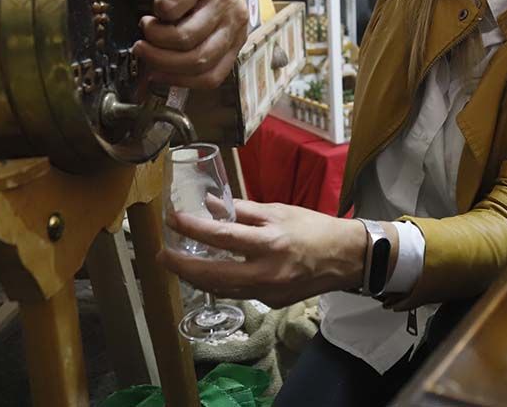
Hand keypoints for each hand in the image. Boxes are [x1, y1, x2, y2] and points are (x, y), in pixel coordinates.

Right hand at [133, 0, 248, 88]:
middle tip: (142, 49)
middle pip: (197, 60)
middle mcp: (233, 22)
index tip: (155, 75)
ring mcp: (220, 0)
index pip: (211, 77)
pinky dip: (157, 12)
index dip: (179, 81)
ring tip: (147, 26)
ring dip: (156, 37)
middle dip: (161, 61)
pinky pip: (173, 7)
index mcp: (236, 38)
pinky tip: (156, 7)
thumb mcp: (210, 20)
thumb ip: (191, 45)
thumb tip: (150, 76)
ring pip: (184, 37)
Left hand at [158, 198, 366, 307]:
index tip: (173, 220)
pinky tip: (210, 274)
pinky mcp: (271, 302)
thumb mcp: (278, 211)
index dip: (193, 227)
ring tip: (178, 266)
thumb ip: (242, 210)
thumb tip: (209, 204)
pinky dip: (220, 283)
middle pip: (213, 274)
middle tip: (162, 255)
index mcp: (269, 242)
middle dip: (182, 266)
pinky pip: (238, 293)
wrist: (344, 257)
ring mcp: (268, 291)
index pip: (222, 236)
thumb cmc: (313, 228)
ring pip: (221, 290)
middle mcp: (267, 271)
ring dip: (196, 278)